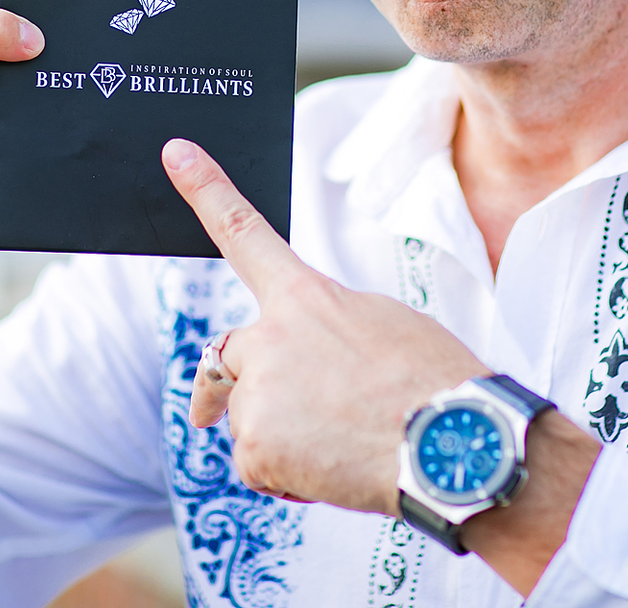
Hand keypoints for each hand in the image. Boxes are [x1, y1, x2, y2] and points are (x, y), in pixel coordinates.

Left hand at [163, 137, 486, 514]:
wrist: (453, 444)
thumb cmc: (435, 383)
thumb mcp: (385, 325)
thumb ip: (325, 327)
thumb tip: (299, 361)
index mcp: (306, 297)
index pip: (244, 234)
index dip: (205, 191)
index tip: (174, 153)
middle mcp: (269, 337)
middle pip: (230, 355)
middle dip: (253, 384)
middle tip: (307, 412)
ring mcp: (257, 392)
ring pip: (249, 416)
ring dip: (284, 435)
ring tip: (347, 440)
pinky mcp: (254, 447)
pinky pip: (258, 465)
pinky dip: (288, 474)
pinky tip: (335, 469)